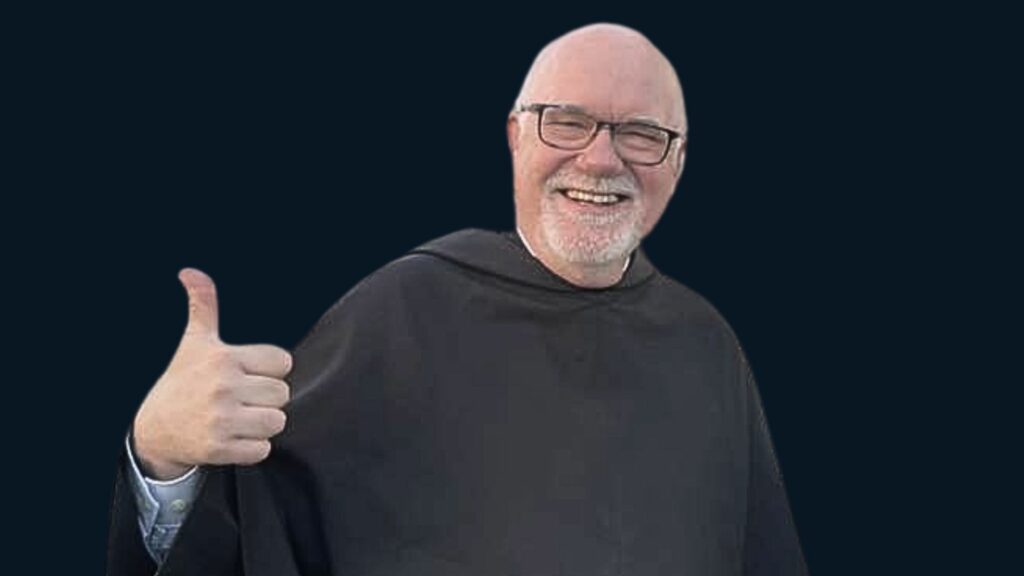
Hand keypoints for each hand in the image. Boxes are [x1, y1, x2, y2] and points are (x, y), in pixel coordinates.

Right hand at [132, 268, 292, 479]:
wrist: (154, 430)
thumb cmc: (182, 381)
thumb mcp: (194, 342)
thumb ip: (202, 305)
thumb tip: (191, 272)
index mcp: (223, 359)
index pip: (282, 362)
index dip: (271, 370)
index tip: (251, 374)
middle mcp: (222, 387)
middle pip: (282, 394)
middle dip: (267, 398)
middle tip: (245, 399)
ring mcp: (221, 420)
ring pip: (277, 422)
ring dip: (264, 424)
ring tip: (242, 418)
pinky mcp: (219, 449)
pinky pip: (262, 449)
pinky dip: (253, 447)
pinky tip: (234, 437)